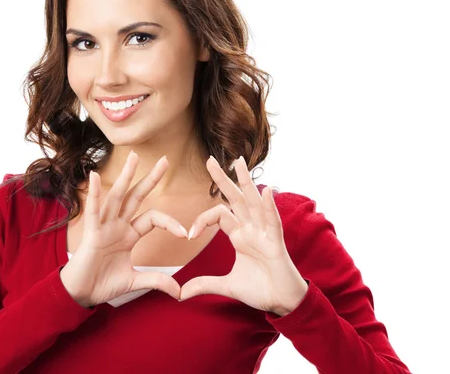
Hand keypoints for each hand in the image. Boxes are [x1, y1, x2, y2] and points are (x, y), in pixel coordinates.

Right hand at [60, 151, 187, 307]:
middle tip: (164, 160)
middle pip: (136, 197)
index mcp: (128, 234)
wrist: (81, 294)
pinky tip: (95, 176)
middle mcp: (117, 225)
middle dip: (150, 179)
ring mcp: (104, 227)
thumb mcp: (135, 282)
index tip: (185, 233)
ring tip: (134, 157)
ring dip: (125, 177)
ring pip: (117, 197)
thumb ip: (157, 281)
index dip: (169, 223)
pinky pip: (93, 211)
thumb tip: (179, 292)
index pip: (152, 219)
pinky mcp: (91, 234)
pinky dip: (94, 194)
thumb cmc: (103, 283)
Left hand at [179, 156, 307, 315]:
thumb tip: (180, 293)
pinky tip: (267, 191)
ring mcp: (265, 233)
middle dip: (223, 178)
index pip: (218, 214)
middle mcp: (251, 229)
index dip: (201, 220)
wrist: (282, 303)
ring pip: (254, 202)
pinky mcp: (277, 243)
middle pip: (236, 198)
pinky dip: (270, 206)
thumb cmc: (261, 290)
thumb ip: (204, 284)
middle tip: (209, 159)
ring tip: (238, 162)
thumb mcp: (227, 285)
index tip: (189, 235)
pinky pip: (273, 221)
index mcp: (239, 235)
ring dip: (247, 182)